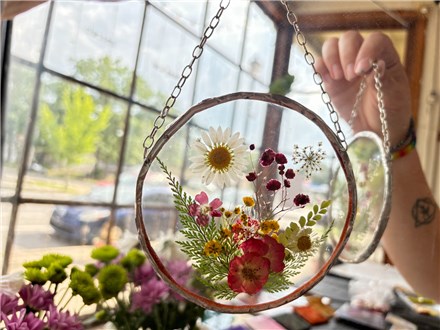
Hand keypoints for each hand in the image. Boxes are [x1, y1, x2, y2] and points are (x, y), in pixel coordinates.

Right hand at [315, 31, 411, 145]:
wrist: (374, 130)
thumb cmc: (389, 111)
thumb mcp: (393, 97)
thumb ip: (384, 81)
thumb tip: (377, 64)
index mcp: (385, 55)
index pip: (375, 40)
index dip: (366, 50)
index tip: (362, 70)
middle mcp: (363, 56)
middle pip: (349, 38)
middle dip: (346, 54)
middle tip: (350, 77)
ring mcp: (345, 66)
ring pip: (332, 46)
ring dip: (331, 58)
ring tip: (337, 78)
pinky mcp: (330, 79)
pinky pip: (319, 64)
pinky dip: (319, 67)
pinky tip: (326, 79)